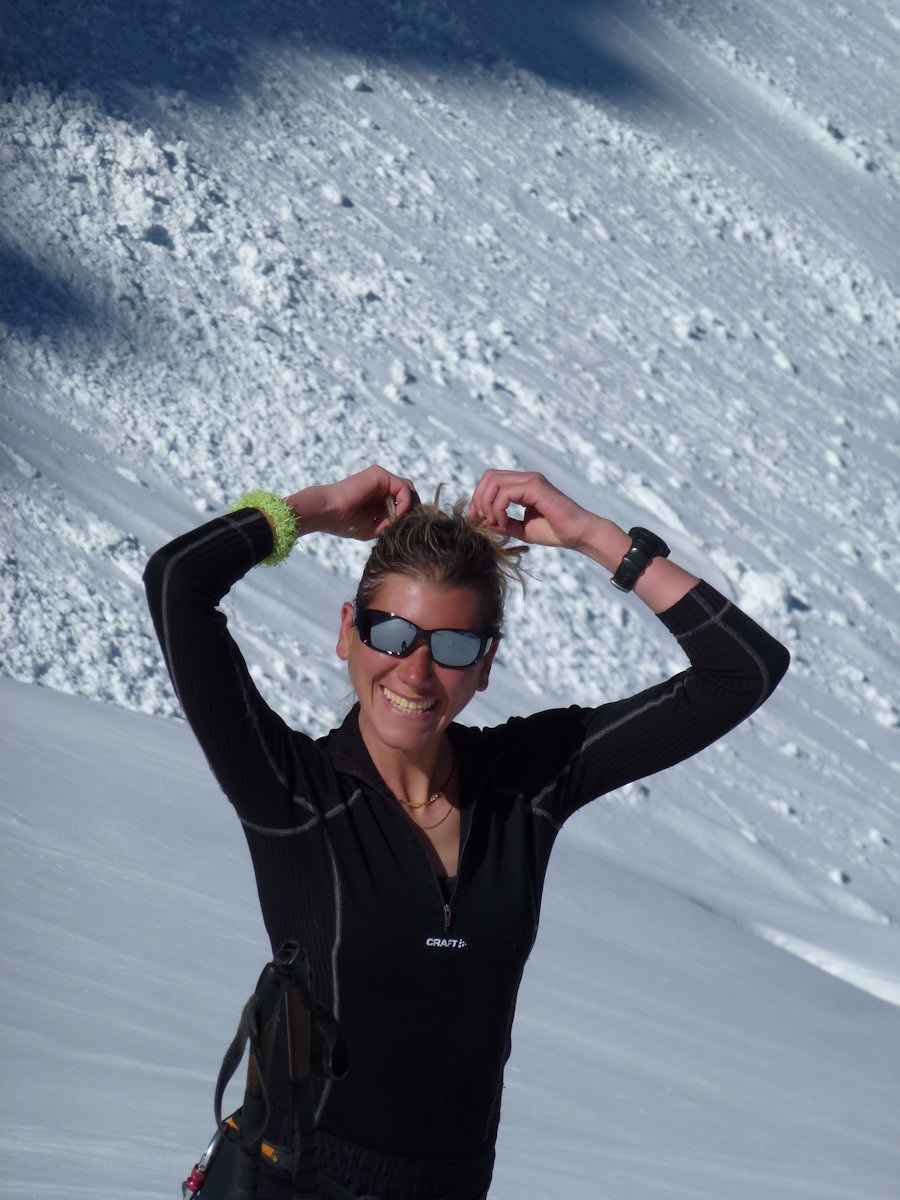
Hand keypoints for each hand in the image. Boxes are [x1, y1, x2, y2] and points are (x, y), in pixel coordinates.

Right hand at [286, 465, 419, 539]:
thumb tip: (409, 523)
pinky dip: (405, 503)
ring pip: (409, 489)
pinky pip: (403, 488)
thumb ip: (391, 524)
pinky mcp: (379, 475)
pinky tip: (396, 515)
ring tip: (398, 522)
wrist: (327, 513)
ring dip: (409, 507)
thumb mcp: (373, 528)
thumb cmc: (344, 522)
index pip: (404, 500)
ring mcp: (381, 478)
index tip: (403, 529)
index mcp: (378, 496)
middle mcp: (381, 484)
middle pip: (410, 493)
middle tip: (407, 525)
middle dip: (413, 510)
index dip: (408, 515)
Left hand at [468, 469, 593, 548]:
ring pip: (494, 480)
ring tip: (495, 524)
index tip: (479, 520)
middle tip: (482, 522)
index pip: (491, 480)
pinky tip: (505, 524)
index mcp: (524, 485)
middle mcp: (527, 478)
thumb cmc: (555, 532)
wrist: (579, 535)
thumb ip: (503, 523)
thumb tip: (481, 522)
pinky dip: (498, 509)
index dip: (479, 498)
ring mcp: (532, 480)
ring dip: (487, 504)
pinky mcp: (536, 486)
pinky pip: (505, 492)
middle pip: (489, 476)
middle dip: (479, 499)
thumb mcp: (521, 529)